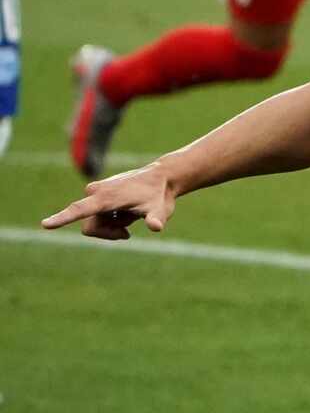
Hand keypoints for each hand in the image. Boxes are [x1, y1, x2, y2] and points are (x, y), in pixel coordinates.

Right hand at [41, 164, 174, 239]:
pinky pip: (97, 218)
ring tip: (131, 217)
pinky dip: (112, 221)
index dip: (62, 218)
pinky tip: (126, 213)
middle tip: (128, 232)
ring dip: (112, 226)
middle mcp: (95, 193)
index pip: (80, 210)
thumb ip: (156, 219)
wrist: (161, 179)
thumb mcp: (160, 210)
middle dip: (108, 233)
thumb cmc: (160, 195)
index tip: (45, 225)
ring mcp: (95, 193)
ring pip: (94, 224)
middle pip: (91, 227)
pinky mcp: (96, 195)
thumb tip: (156, 227)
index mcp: (106, 197)